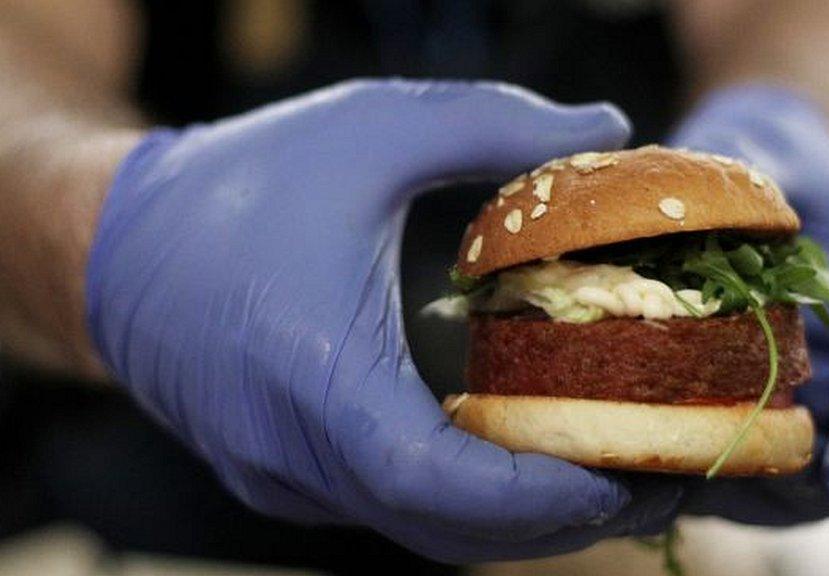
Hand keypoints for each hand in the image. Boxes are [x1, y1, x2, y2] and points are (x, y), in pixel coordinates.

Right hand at [86, 80, 684, 561]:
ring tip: (611, 472)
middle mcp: (296, 456)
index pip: (441, 486)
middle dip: (564, 519)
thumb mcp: (369, 130)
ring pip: (426, 534)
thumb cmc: (240, 186)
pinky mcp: (285, 480)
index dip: (545, 496)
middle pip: (451, 531)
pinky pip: (394, 512)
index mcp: (313, 378)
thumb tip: (606, 123)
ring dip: (523, 519)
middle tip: (661, 475)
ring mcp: (285, 481)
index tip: (633, 467)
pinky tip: (523, 463)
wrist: (117, 248)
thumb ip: (494, 125)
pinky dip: (470, 504)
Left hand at [669, 86, 828, 523]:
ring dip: (761, 497)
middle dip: (815, 489)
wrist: (759, 177)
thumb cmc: (773, 163)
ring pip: (821, 490)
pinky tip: (666, 469)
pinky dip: (726, 486)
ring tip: (692, 482)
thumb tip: (727, 187)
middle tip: (736, 481)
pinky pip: (768, 480)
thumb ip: (765, 182)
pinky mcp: (783, 419)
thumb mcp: (774, 160)